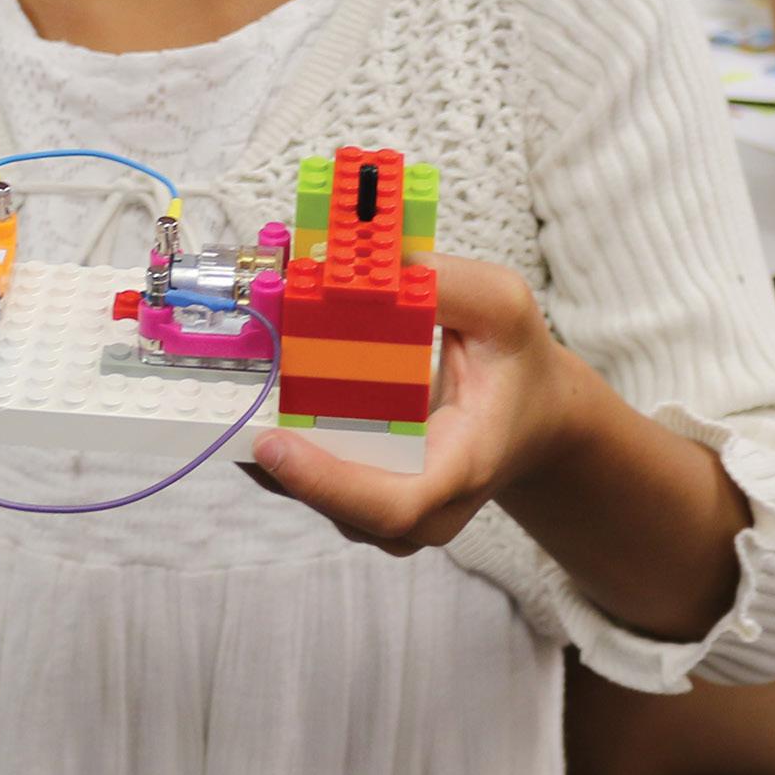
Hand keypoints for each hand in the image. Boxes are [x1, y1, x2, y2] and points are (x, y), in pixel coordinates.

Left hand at [250, 255, 586, 556]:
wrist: (533, 416)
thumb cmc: (517, 365)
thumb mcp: (504, 308)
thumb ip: (449, 282)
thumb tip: (372, 264)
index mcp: (464, 466)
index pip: (395, 504)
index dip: (328, 483)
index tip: (274, 445)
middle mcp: (427, 506)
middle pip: (343, 508)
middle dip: (283, 460)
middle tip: (240, 402)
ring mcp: (393, 510)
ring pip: (317, 498)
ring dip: (274, 452)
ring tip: (242, 392)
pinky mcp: (366, 495)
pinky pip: (312, 482)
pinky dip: (281, 445)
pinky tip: (257, 398)